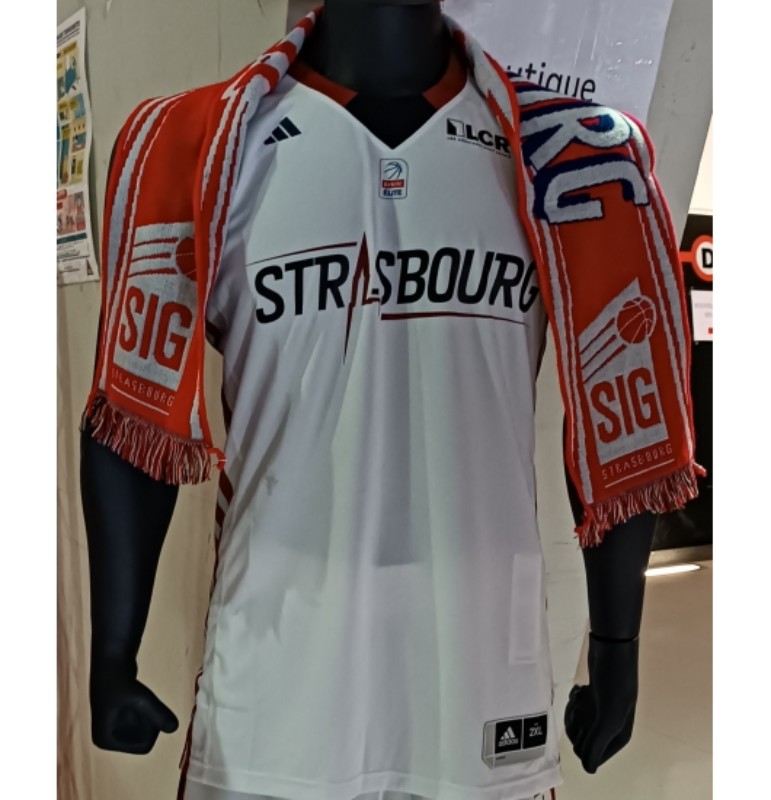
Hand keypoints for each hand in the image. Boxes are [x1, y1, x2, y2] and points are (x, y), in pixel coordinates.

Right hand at [90, 656, 177, 753]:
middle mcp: (107, 738)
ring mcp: (114, 727)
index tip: (144, 706)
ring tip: (139, 696)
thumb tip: (175, 728)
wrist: (111, 658)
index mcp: (104, 741)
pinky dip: (147, 709)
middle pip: (145, 740)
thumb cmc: (120, 679)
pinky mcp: (122, 716)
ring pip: (146, 730)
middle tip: (142, 700)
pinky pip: (144, 721)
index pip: (142, 747)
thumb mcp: (140, 698)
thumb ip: (157, 714)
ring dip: (149, 714)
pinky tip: (138, 694)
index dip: (151, 727)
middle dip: (150, 721)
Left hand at [564, 634, 638, 773]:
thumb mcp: (608, 715)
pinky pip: (577, 708)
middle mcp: (611, 726)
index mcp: (619, 736)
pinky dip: (575, 699)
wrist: (612, 648)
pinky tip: (580, 690)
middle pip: (582, 740)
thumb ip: (597, 743)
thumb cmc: (614, 681)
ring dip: (574, 710)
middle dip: (576, 724)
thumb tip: (588, 770)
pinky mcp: (593, 697)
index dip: (582, 742)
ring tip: (580, 696)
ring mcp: (601, 711)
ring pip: (577, 723)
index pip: (592, 756)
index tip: (582, 722)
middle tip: (580, 706)